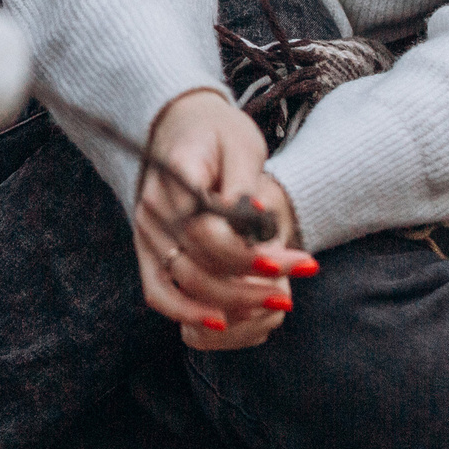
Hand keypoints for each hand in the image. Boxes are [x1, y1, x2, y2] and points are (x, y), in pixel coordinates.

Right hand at [134, 90, 316, 351]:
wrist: (182, 126)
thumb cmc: (219, 133)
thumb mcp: (241, 145)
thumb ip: (243, 183)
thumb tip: (253, 216)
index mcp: (176, 174)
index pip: (206, 228)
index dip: (246, 253)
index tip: (288, 259)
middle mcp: (154, 208)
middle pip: (199, 264)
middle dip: (253, 281)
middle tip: (301, 273)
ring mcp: (147, 232)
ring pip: (186, 284)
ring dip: (234, 301)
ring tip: (279, 300)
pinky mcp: (150, 250)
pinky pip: (159, 292)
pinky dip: (187, 312)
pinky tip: (224, 323)